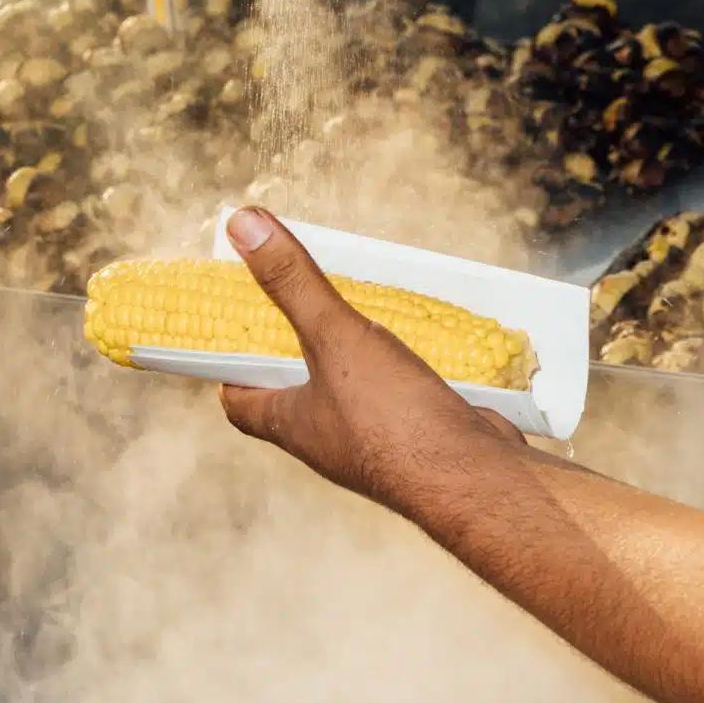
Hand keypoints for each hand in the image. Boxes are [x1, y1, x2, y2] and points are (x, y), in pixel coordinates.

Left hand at [218, 207, 524, 512]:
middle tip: (300, 304)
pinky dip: (400, 367)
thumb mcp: (333, 336)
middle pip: (295, 392)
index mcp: (291, 424)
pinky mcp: (418, 436)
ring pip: (351, 392)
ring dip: (352, 356)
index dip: (230, 370)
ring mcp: (375, 442)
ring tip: (358, 309)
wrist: (473, 478)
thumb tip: (241, 224)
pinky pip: (398, 397)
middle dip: (295, 352)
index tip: (233, 334)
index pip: (240, 402)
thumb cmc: (392, 418)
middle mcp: (326, 439)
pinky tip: (415, 336)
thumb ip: (291, 283)